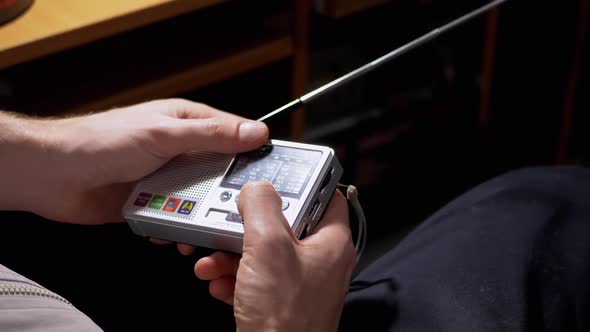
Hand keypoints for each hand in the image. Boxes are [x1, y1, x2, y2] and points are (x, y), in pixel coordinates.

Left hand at [0, 99, 267, 226]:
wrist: (55, 174)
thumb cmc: (102, 141)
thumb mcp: (165, 134)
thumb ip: (211, 135)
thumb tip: (255, 132)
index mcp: (187, 123)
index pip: (233, 135)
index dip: (252, 153)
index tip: (269, 176)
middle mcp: (179, 150)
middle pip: (220, 174)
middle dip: (226, 194)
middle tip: (236, 212)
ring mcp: (166, 177)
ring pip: (199, 200)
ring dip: (199, 215)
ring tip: (198, 229)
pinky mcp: (151, 202)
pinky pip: (176, 218)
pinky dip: (176, 228)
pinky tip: (171, 233)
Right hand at [195, 182, 355, 331]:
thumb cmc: (284, 318)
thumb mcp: (269, 248)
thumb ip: (262, 207)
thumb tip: (256, 188)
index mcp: (331, 242)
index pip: (325, 196)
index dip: (300, 184)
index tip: (273, 178)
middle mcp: (319, 261)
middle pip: (284, 225)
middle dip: (248, 227)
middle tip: (228, 224)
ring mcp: (300, 284)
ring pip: (264, 254)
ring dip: (232, 255)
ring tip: (212, 262)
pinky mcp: (280, 304)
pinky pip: (256, 280)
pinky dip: (234, 279)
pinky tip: (218, 285)